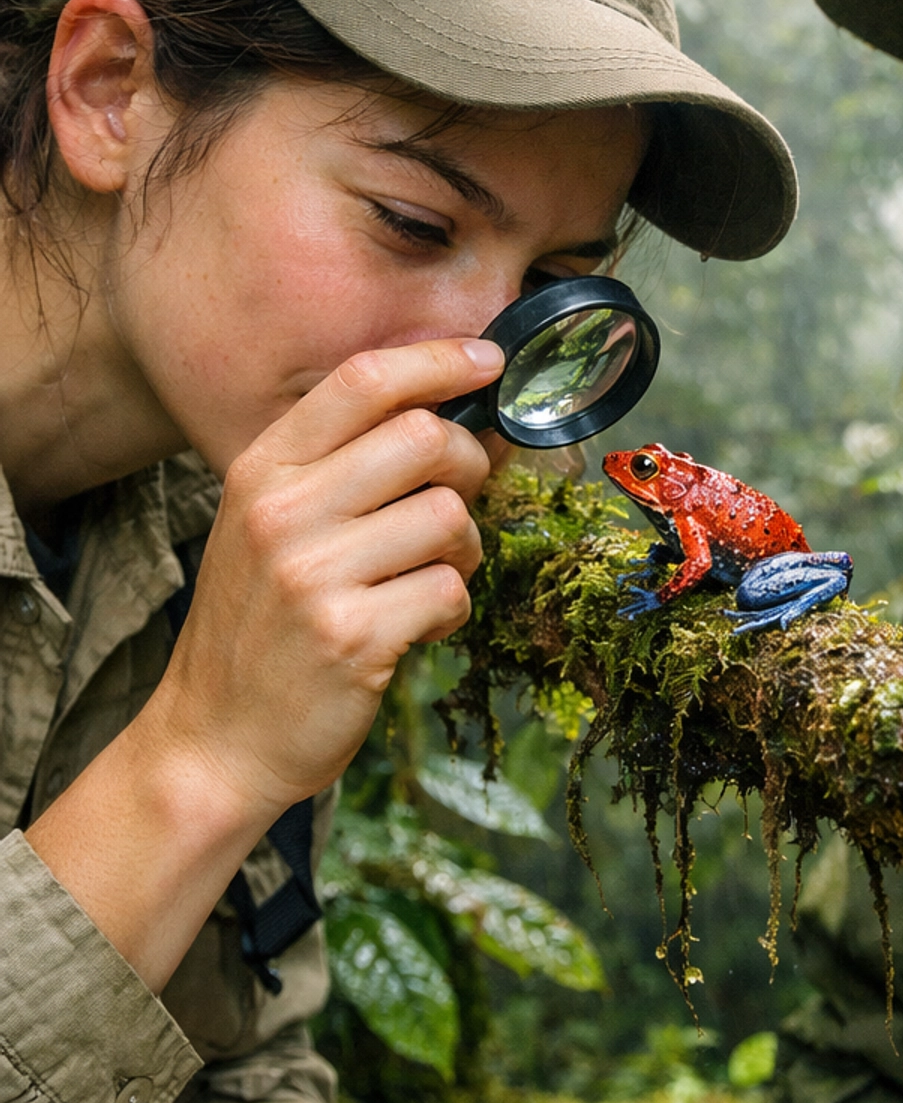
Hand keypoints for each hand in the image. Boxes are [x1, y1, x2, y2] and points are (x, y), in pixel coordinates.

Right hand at [28, 334, 501, 984]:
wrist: (213, 741)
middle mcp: (282, 512)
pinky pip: (449, 591)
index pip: (362, 380)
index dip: (439, 361)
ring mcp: (314, 575)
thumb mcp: (271, 528)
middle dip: (470, 466)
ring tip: (427, 581)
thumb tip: (465, 419)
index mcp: (261, 470)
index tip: (489, 362)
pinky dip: (451, 610)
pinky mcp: (352, 637)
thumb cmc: (259, 628)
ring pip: (449, 517)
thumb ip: (346, 468)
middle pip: (424, 438)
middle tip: (459, 505)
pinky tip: (417, 628)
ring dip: (463, 551)